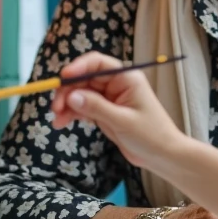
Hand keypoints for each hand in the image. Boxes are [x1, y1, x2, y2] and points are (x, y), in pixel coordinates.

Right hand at [49, 52, 184, 169]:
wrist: (162, 155)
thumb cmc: (150, 135)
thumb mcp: (122, 121)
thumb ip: (97, 107)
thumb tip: (72, 96)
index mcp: (126, 78)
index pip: (98, 63)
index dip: (78, 67)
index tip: (62, 78)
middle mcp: (116, 84)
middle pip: (84, 78)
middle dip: (67, 91)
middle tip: (55, 108)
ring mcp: (109, 98)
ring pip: (81, 94)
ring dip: (67, 104)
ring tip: (57, 120)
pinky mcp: (105, 112)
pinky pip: (83, 107)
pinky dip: (72, 113)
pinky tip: (62, 123)